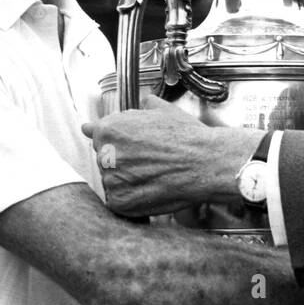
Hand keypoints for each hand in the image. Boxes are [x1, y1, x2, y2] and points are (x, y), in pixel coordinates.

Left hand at [82, 93, 260, 215]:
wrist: (205, 163)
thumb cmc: (187, 138)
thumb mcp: (163, 111)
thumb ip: (139, 109)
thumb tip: (138, 103)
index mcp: (109, 128)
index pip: (98, 136)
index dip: (119, 142)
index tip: (132, 148)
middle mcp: (105, 153)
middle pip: (106, 159)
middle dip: (124, 161)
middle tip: (150, 161)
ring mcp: (111, 179)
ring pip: (113, 181)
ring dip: (128, 180)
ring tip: (155, 175)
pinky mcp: (120, 202)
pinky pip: (119, 201)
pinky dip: (133, 199)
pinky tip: (152, 188)